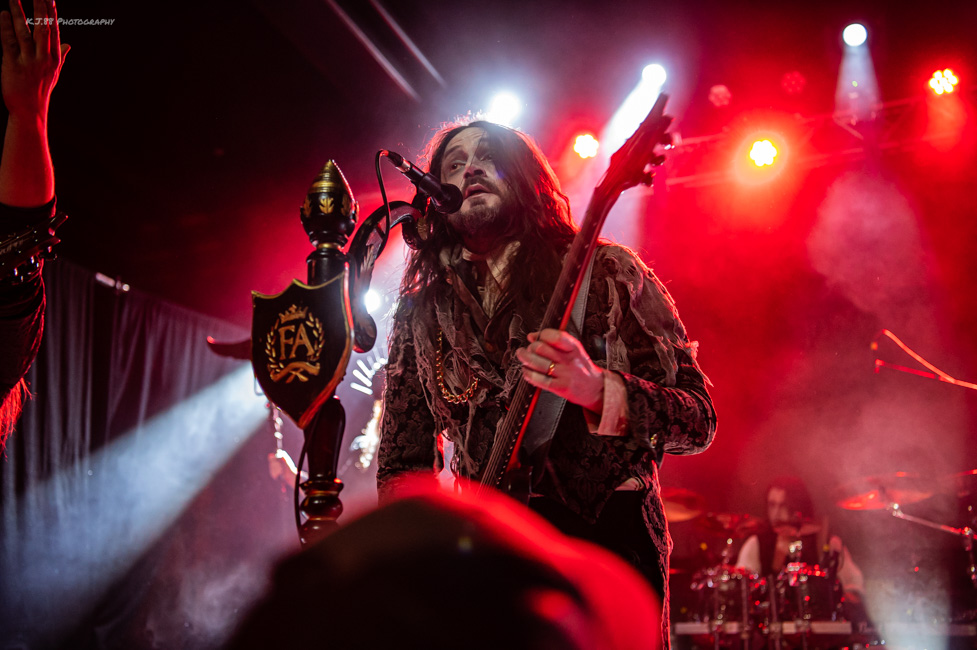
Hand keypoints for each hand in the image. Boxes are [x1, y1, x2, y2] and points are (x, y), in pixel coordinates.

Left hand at [0, 0, 68, 119]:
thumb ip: (60, 57)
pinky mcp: (13, 65)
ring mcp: (29, 62)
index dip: (51, 14)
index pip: (54, 31)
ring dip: (19, 13)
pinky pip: (9, 43)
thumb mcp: (54, 74)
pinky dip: (6, 28)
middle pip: (43, 29)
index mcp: (54, 59)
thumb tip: (68, 45)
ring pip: (25, 33)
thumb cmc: (40, 92)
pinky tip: (4, 15)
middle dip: (39, 9)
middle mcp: (43, 59)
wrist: (30, 111)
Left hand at [515, 328, 604, 412]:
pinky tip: (527, 372)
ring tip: (523, 358)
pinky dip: (529, 374)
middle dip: (530, 348)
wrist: (596, 389)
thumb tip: (532, 336)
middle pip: (541, 348)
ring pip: (538, 363)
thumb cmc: (582, 367)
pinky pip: (540, 380)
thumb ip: (554, 342)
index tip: (535, 338)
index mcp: (574, 348)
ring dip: (525, 359)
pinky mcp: (560, 387)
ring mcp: (565, 374)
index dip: (541, 335)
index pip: (555, 336)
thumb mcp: (573, 350)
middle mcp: (569, 360)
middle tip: (528, 350)